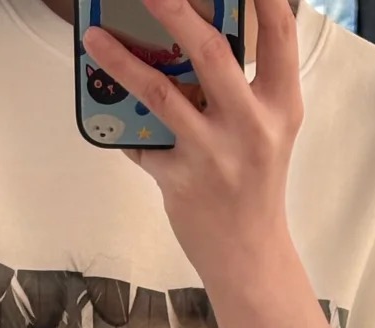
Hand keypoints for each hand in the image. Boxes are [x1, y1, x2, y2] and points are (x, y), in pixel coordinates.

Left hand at [82, 0, 302, 289]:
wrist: (248, 256)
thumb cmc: (255, 186)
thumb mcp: (268, 131)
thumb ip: (245, 87)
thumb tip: (193, 39)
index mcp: (281, 105)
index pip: (280, 32)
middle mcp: (251, 124)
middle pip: (210, 51)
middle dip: (174, 8)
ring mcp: (213, 153)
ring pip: (159, 92)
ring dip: (121, 61)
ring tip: (93, 36)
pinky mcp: (180, 180)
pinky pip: (141, 142)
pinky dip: (123, 128)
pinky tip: (108, 113)